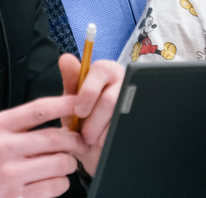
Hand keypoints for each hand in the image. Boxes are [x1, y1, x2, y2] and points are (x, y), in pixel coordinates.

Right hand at [0, 94, 87, 197]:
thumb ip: (14, 124)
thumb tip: (53, 117)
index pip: (38, 110)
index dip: (65, 104)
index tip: (81, 102)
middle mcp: (2, 149)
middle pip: (54, 138)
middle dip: (75, 140)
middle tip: (81, 140)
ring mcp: (9, 176)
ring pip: (59, 165)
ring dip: (68, 164)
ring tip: (64, 163)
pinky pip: (53, 188)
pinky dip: (60, 184)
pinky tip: (53, 181)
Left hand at [58, 54, 123, 176]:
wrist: (95, 146)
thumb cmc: (82, 117)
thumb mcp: (72, 100)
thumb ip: (70, 80)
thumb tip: (65, 58)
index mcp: (106, 70)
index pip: (101, 69)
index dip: (89, 91)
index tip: (79, 111)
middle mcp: (124, 80)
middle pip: (110, 99)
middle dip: (94, 121)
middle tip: (85, 135)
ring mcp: (135, 99)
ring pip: (118, 116)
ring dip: (102, 132)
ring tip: (93, 140)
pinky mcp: (141, 116)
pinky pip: (127, 129)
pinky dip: (112, 139)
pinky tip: (105, 142)